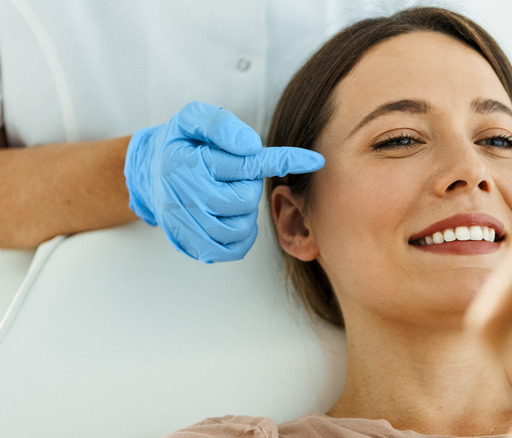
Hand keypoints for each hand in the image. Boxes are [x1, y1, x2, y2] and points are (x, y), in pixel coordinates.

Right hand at [124, 102, 323, 262]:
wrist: (150, 174)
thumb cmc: (181, 143)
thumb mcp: (192, 119)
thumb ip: (221, 126)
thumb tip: (250, 145)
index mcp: (189, 164)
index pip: (244, 165)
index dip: (284, 161)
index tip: (316, 160)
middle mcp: (185, 197)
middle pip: (245, 199)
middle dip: (246, 186)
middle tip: (230, 176)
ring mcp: (188, 226)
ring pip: (241, 227)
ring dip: (244, 212)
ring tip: (228, 194)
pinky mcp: (194, 245)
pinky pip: (233, 249)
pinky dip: (242, 236)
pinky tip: (234, 218)